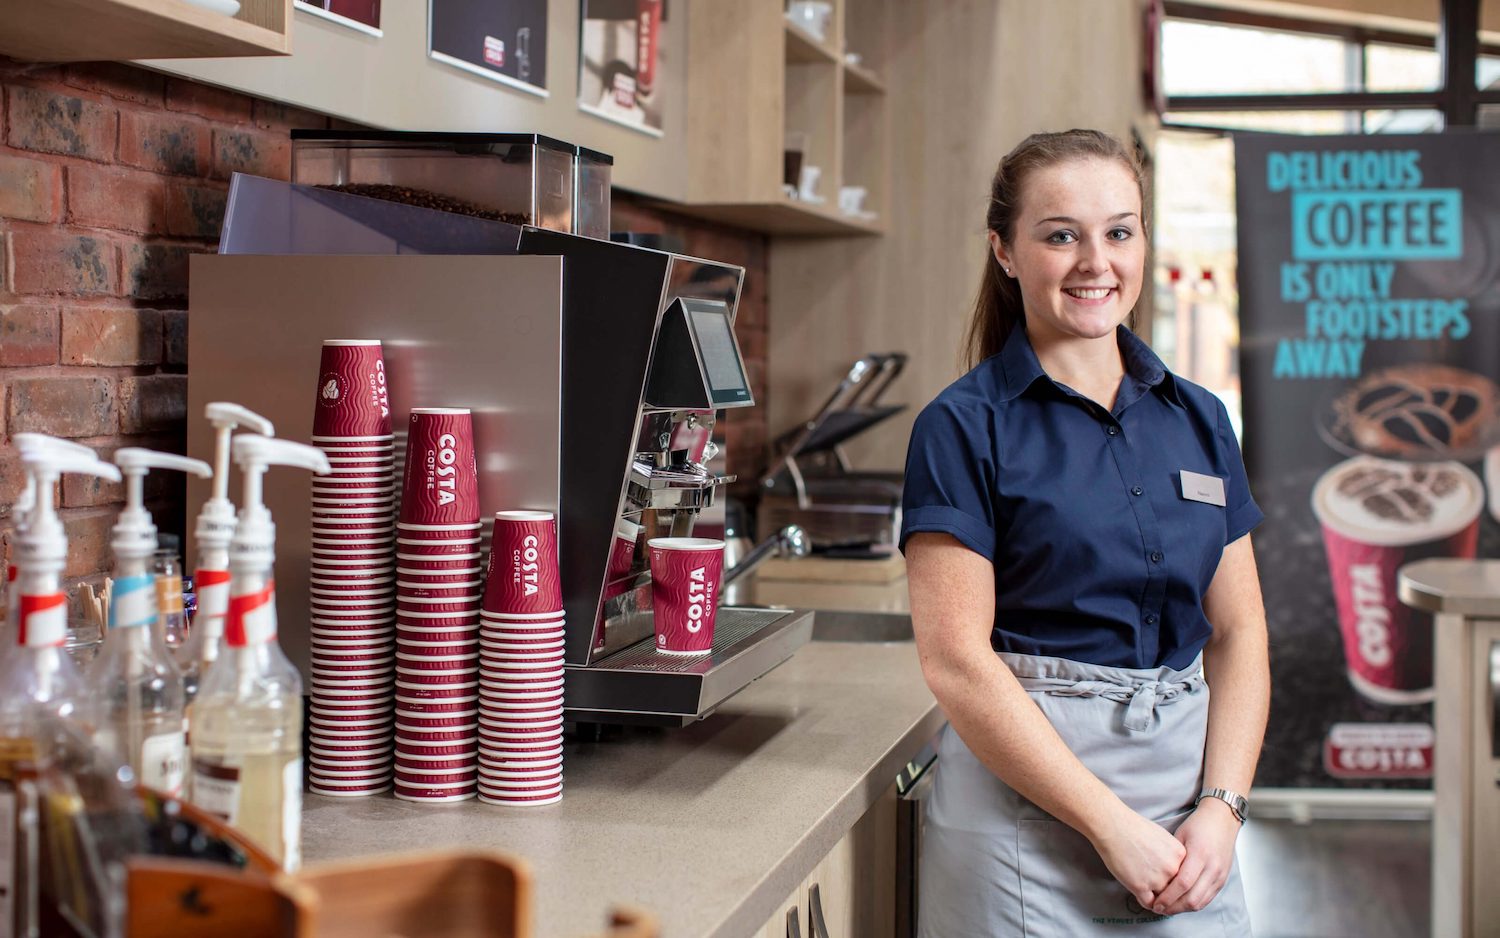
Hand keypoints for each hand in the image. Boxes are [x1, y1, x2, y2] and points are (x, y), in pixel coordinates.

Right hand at [1088, 806, 1186, 910]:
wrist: (1113, 826)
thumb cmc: (1133, 827)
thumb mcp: (1162, 837)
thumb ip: (1172, 855)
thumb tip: (1172, 868)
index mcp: (1180, 855)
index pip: (1184, 876)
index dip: (1176, 880)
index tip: (1170, 883)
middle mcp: (1172, 868)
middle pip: (1175, 888)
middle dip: (1167, 891)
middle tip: (1159, 889)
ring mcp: (1157, 879)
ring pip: (1163, 898)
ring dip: (1157, 898)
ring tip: (1149, 892)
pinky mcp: (1140, 886)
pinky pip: (1148, 903)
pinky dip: (1146, 902)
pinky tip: (1140, 894)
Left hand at [1152, 798, 1240, 914]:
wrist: (1222, 820)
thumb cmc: (1198, 824)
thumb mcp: (1180, 836)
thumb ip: (1171, 857)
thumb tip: (1157, 877)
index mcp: (1200, 854)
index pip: (1183, 883)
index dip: (1168, 897)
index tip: (1154, 902)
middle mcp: (1212, 868)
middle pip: (1192, 898)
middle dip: (1173, 907)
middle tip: (1158, 909)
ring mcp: (1219, 875)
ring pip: (1200, 902)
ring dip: (1182, 909)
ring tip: (1167, 908)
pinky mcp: (1222, 880)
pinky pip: (1208, 899)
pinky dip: (1193, 904)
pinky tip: (1181, 903)